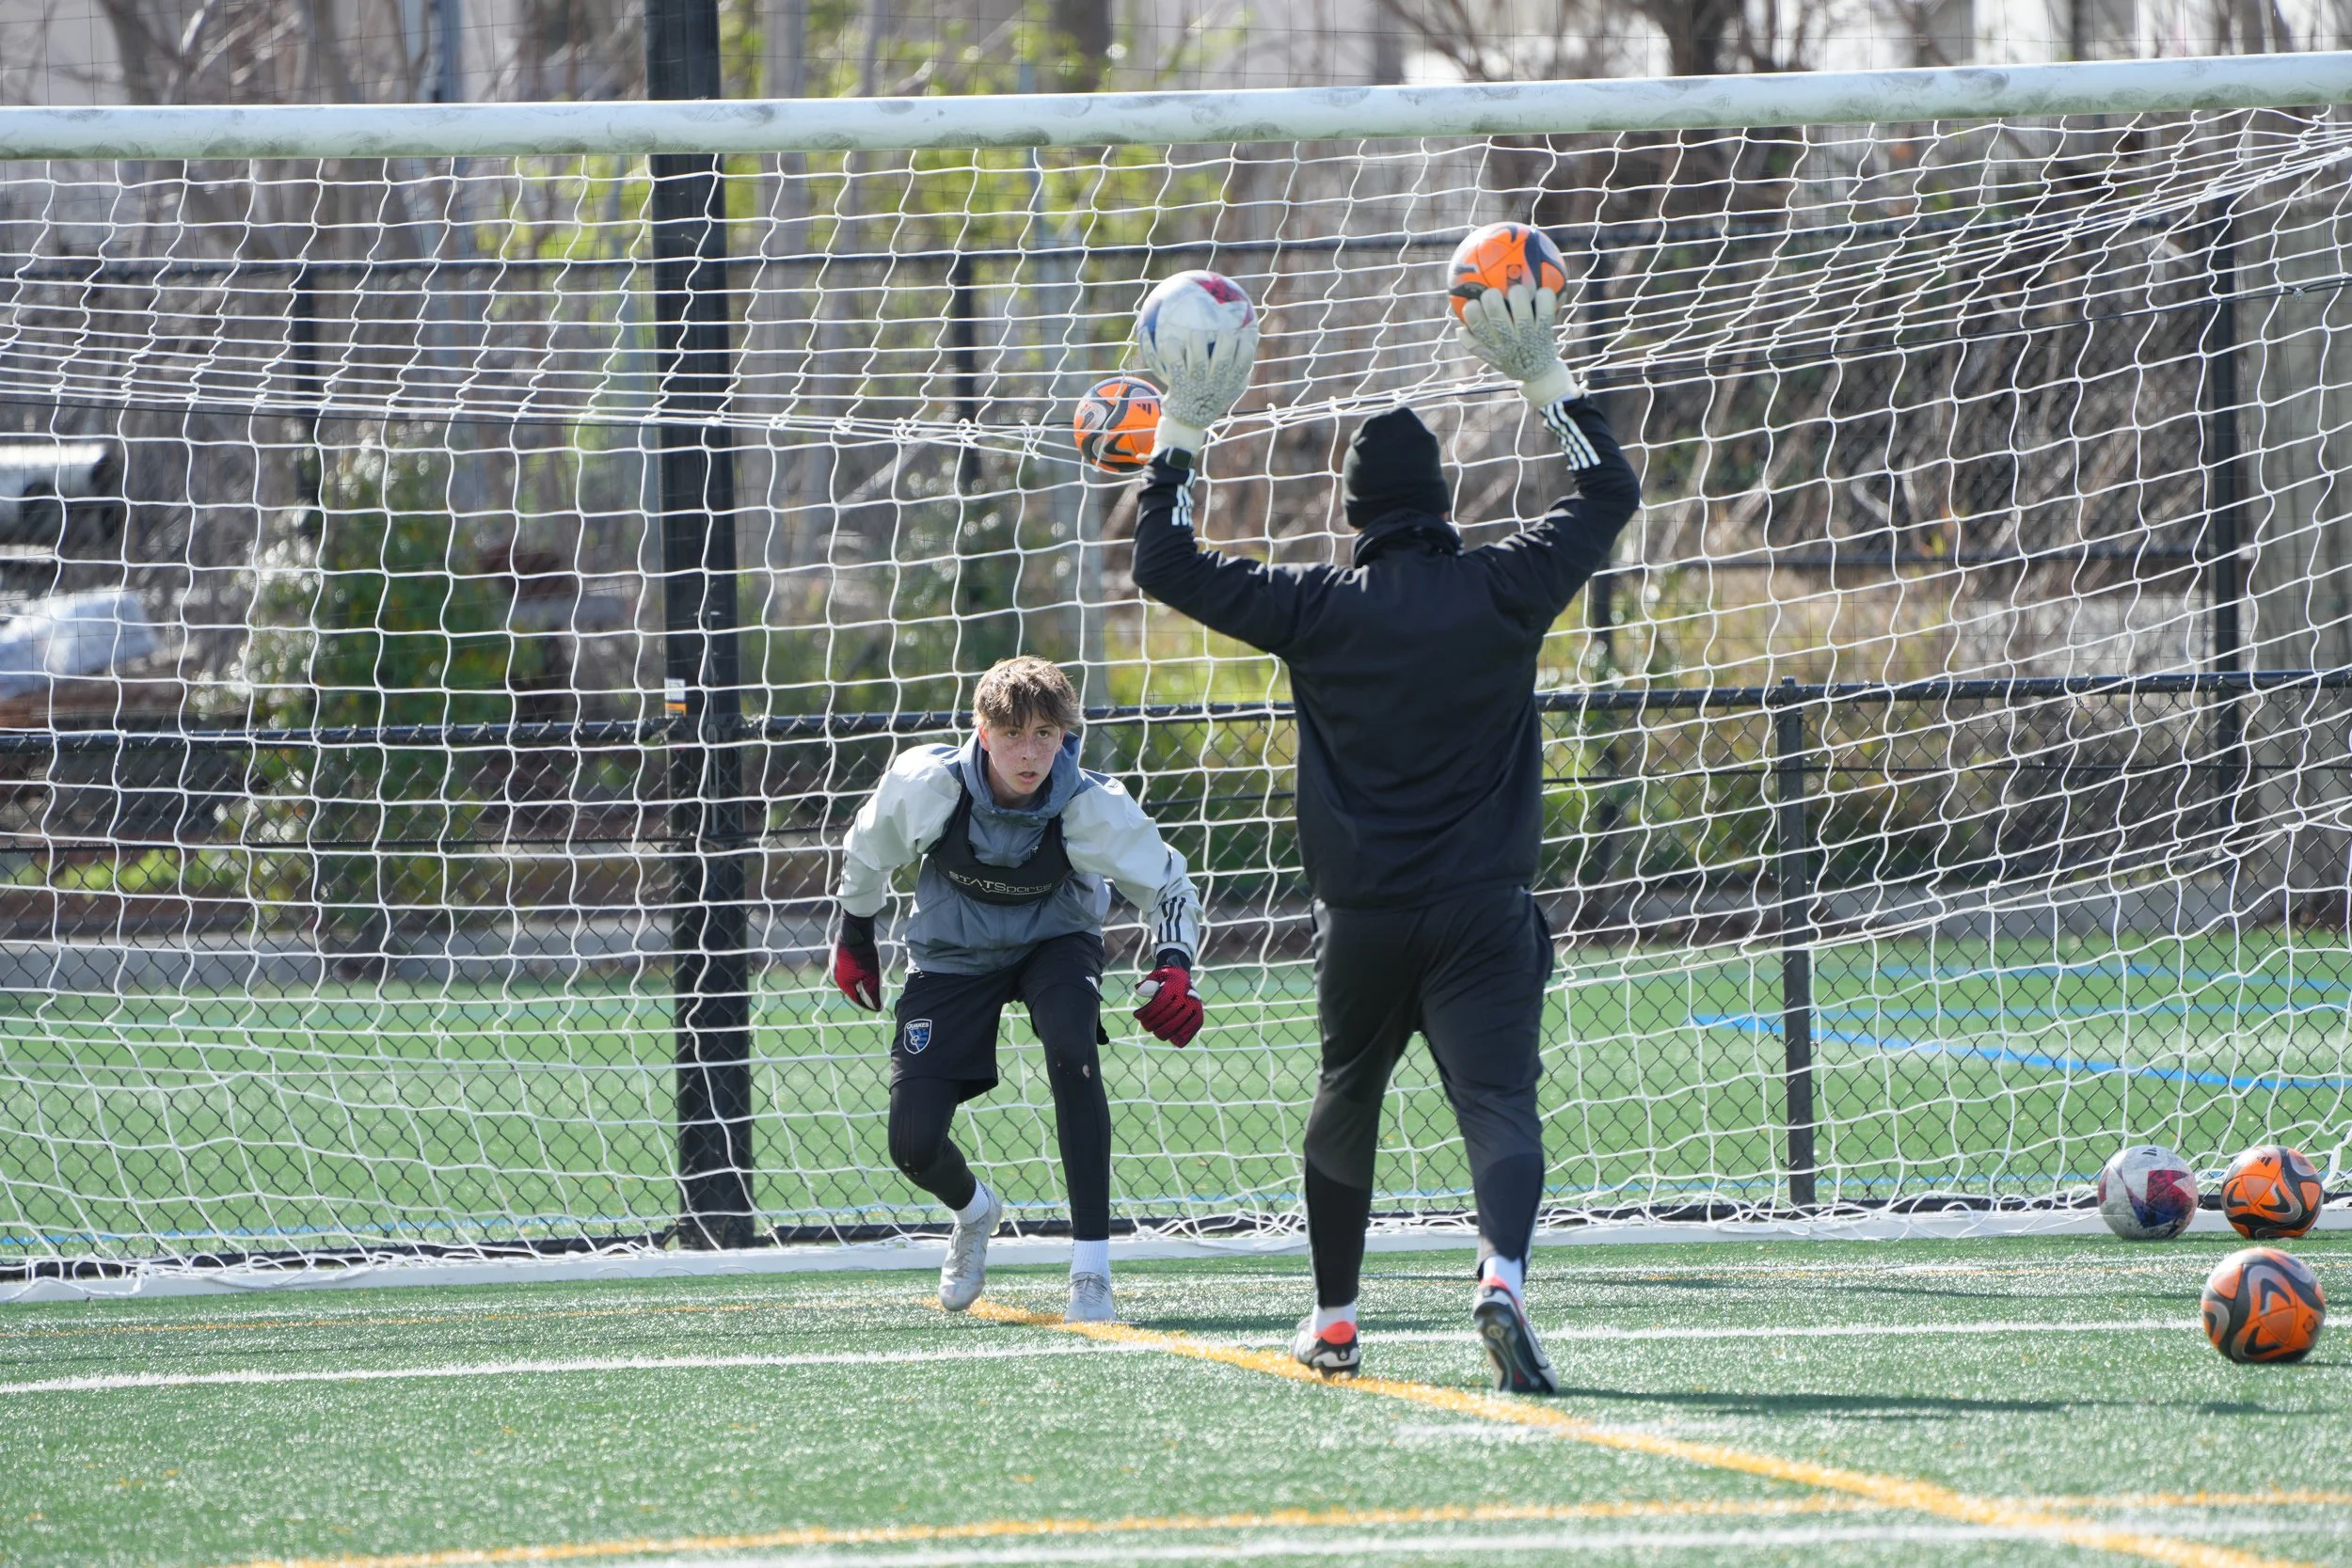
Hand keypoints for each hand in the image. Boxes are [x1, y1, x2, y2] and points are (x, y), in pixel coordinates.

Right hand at [832, 909, 881, 1010]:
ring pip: (849, 975)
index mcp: (843, 983)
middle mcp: (835, 974)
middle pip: (852, 987)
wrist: (855, 929)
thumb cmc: (864, 954)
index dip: (869, 1004)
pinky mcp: (837, 951)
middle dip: (863, 992)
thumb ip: (873, 994)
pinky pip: (847, 964)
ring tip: (870, 979)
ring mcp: (834, 962)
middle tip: (875, 994)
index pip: (857, 999)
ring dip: (859, 979)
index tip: (878, 1007)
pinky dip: (855, 967)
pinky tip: (862, 964)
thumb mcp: (872, 976)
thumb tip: (877, 1008)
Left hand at [1133, 954, 1202, 1046]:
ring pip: (1179, 1022)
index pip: (1160, 1001)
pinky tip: (1174, 1041)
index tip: (1136, 1015)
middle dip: (1154, 1023)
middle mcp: (1186, 994)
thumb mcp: (1156, 976)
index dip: (1147, 1011)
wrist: (1182, 976)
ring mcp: (1194, 1005)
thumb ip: (1148, 983)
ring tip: (1155, 1032)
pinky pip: (1193, 1027)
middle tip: (1147, 1026)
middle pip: (1169, 1013)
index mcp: (1175, 984)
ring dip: (1165, 1031)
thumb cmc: (1165, 979)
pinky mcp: (1199, 1014)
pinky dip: (1184, 1036)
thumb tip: (1138, 989)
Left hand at [1139, 321, 1258, 454]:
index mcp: (1229, 383)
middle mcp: (1215, 383)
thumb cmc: (1210, 399)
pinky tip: (1166, 340)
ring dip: (1197, 343)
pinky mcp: (1179, 385)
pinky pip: (1174, 365)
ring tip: (1195, 332)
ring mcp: (1196, 384)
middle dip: (1224, 340)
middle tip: (1221, 328)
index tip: (1244, 334)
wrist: (1188, 422)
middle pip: (1223, 359)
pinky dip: (1170, 352)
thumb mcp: (1230, 390)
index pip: (1243, 364)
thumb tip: (1252, 345)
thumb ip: (1240, 373)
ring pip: (1198, 361)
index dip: (1246, 347)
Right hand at [1456, 282, 1584, 406]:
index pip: (1475, 325)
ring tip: (1517, 291)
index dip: (1472, 309)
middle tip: (1495, 293)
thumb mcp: (1490, 357)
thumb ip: (1474, 344)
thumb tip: (1459, 328)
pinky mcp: (1544, 333)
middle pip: (1496, 313)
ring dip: (1518, 294)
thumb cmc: (1511, 360)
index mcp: (1492, 346)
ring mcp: (1527, 337)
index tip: (1474, 302)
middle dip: (1492, 296)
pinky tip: (1542, 292)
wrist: (1539, 376)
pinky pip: (1546, 311)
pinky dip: (1544, 298)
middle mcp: (1508, 341)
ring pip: (1521, 310)